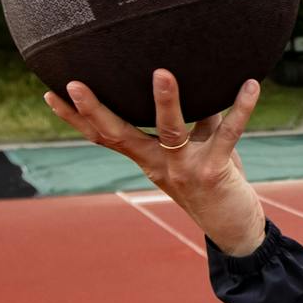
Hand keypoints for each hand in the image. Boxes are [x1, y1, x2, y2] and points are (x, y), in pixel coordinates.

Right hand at [45, 69, 267, 255]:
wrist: (235, 229)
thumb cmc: (215, 182)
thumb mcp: (199, 148)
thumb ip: (197, 117)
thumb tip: (200, 76)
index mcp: (148, 158)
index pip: (104, 135)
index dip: (75, 118)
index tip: (51, 92)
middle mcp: (158, 164)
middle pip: (119, 135)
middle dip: (94, 109)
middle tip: (74, 83)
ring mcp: (184, 170)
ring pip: (170, 132)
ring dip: (165, 102)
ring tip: (162, 73)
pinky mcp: (214, 173)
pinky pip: (227, 134)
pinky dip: (241, 108)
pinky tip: (251, 85)